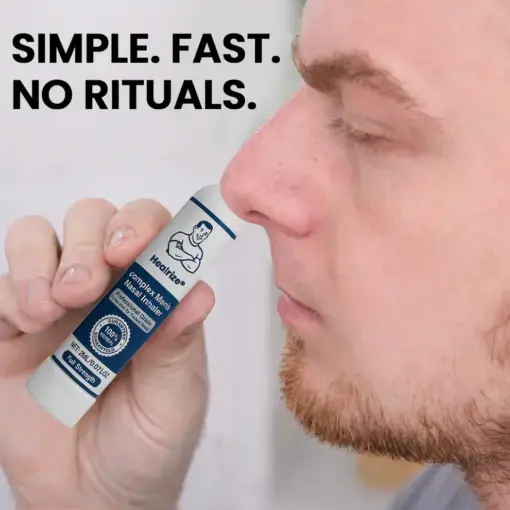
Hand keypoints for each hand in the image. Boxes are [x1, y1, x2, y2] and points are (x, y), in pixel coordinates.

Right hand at [0, 198, 213, 509]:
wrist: (92, 497)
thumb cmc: (148, 442)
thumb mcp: (175, 395)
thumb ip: (179, 342)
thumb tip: (196, 292)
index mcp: (152, 294)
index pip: (150, 230)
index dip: (142, 223)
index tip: (130, 249)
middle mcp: (106, 287)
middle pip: (92, 218)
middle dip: (88, 239)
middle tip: (86, 286)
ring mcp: (56, 303)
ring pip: (38, 235)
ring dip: (42, 258)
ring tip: (54, 308)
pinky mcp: (10, 329)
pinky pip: (1, 284)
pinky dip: (12, 290)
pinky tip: (29, 323)